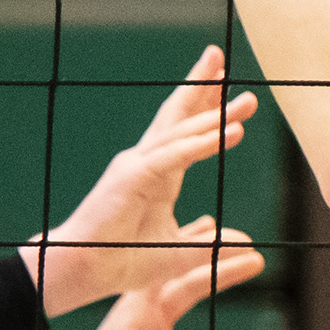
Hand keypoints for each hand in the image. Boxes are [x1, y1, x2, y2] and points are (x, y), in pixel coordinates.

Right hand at [23, 47, 258, 317]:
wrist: (83, 272)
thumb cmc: (122, 260)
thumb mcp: (179, 251)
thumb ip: (211, 244)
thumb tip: (246, 241)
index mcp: (159, 175)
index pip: (186, 133)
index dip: (207, 110)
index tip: (231, 91)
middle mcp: (147, 162)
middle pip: (179, 116)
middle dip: (202, 87)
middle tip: (220, 56)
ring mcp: (138, 166)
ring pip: (183, 132)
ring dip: (216, 113)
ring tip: (246, 98)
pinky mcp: (132, 178)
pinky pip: (175, 156)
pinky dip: (203, 143)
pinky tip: (230, 131)